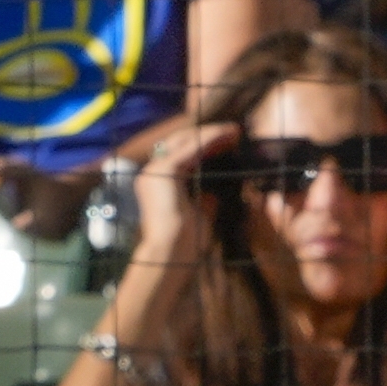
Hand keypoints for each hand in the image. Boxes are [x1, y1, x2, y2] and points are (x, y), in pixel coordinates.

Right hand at [125, 112, 233, 267]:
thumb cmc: (187, 243)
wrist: (173, 254)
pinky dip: (211, 139)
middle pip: (181, 142)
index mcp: (157, 184)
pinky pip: (192, 146)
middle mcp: (151, 173)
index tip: (228, 143)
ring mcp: (154, 169)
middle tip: (235, 132)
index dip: (204, 146)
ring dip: (212, 133)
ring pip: (186, 140)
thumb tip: (215, 192)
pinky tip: (228, 135)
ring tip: (235, 131)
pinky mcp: (164, 169)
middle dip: (208, 135)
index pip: (180, 155)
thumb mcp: (199, 214)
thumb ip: (204, 199)